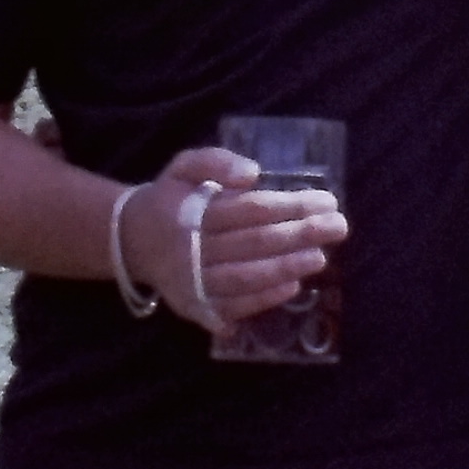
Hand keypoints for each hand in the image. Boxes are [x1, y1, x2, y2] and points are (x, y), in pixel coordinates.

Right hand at [121, 142, 342, 325]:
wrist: (130, 241)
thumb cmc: (170, 200)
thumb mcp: (183, 167)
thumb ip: (215, 161)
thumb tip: (252, 173)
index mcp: (191, 212)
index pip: (250, 209)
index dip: (291, 206)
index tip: (327, 201)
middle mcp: (191, 249)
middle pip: (253, 243)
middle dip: (300, 235)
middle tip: (338, 227)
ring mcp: (191, 282)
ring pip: (244, 278)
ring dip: (286, 269)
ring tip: (320, 257)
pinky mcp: (193, 306)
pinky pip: (231, 307)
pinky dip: (262, 299)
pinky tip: (293, 286)